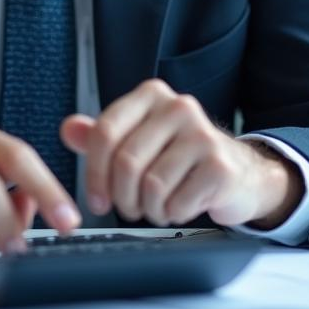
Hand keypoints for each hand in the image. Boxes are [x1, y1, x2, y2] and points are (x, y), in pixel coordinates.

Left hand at [60, 79, 301, 228]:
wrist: (239, 172)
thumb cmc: (180, 156)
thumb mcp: (138, 139)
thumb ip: (101, 135)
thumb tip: (68, 130)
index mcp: (151, 95)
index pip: (105, 132)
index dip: (94, 172)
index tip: (96, 199)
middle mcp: (178, 106)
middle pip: (126, 162)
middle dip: (122, 197)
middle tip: (128, 207)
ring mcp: (202, 134)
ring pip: (150, 186)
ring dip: (149, 209)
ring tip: (158, 205)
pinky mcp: (219, 165)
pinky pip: (176, 203)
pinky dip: (172, 214)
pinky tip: (181, 205)